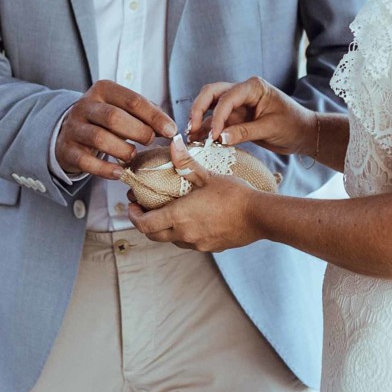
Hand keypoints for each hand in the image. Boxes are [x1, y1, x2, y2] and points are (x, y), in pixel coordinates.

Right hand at [55, 80, 177, 181]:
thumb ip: (145, 115)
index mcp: (103, 90)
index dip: (154, 116)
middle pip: (114, 117)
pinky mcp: (67, 149)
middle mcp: (86, 106)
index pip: (132, 100)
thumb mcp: (123, 109)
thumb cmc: (105, 121)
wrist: (68, 132)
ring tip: (132, 156)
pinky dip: (105, 169)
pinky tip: (119, 173)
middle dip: (138, 132)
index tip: (170, 130)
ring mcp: (74, 128)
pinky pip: (86, 161)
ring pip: (99, 138)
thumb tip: (168, 128)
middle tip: (150, 141)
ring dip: (122, 150)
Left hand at [128, 140, 265, 253]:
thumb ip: (186, 163)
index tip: (133, 206)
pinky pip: (189, 243)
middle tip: (145, 209)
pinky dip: (182, 233)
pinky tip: (191, 220)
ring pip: (171, 240)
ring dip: (164, 229)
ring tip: (167, 212)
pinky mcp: (210, 248)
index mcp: (179, 216)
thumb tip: (173, 143)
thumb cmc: (234, 194)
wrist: (259, 216)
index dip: (134, 217)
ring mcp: (198, 244)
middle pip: (154, 235)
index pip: (144, 225)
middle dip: (145, 223)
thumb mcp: (208, 176)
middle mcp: (184, 235)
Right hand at [187, 77, 317, 157]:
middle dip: (199, 109)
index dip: (218, 117)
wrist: (304, 134)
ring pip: (211, 107)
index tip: (213, 135)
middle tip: (191, 128)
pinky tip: (199, 140)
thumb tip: (219, 138)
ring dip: (200, 120)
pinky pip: (217, 122)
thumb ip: (245, 132)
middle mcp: (242, 92)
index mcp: (253, 87)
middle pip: (211, 94)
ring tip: (191, 137)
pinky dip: (208, 130)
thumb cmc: (293, 125)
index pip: (227, 98)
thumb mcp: (270, 128)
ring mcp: (238, 105)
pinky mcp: (236, 118)